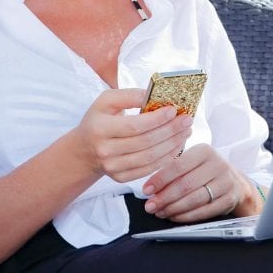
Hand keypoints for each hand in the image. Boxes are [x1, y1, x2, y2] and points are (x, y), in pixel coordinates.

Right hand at [70, 88, 192, 182]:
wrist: (85, 149)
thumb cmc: (100, 119)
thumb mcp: (106, 101)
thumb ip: (128, 95)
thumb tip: (152, 95)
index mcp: (100, 128)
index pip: (134, 126)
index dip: (157, 119)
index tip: (173, 110)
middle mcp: (105, 150)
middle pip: (145, 142)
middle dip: (170, 131)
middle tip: (187, 120)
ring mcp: (113, 167)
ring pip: (150, 158)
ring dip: (172, 144)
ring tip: (185, 132)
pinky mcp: (121, 177)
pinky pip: (149, 169)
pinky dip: (166, 158)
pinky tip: (176, 145)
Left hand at [141, 144, 256, 222]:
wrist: (235, 181)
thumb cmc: (205, 170)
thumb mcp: (192, 161)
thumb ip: (173, 170)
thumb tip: (151, 187)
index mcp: (204, 151)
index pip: (178, 166)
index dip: (160, 179)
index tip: (147, 190)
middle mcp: (217, 164)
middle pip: (185, 184)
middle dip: (164, 198)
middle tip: (150, 206)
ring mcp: (226, 182)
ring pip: (194, 199)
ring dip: (174, 209)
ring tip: (160, 212)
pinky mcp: (229, 199)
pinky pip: (204, 211)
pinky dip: (186, 216)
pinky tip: (174, 217)